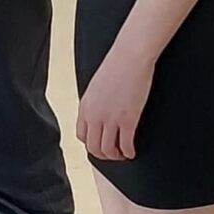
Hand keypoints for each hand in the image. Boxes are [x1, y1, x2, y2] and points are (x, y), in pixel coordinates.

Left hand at [77, 43, 153, 161]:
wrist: (130, 56)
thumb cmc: (116, 65)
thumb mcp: (96, 86)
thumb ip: (94, 103)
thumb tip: (100, 113)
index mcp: (85, 107)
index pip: (81, 136)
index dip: (91, 144)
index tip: (100, 145)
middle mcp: (94, 116)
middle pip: (93, 147)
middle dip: (103, 155)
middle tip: (113, 154)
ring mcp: (111, 119)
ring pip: (108, 150)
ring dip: (116, 156)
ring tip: (123, 154)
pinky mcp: (128, 120)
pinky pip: (125, 145)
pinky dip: (129, 153)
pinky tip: (132, 152)